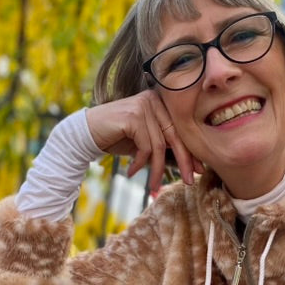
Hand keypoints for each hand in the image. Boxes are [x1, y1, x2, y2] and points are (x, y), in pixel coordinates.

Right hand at [85, 92, 202, 194]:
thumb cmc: (117, 137)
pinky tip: (132, 171)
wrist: (86, 133)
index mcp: (160, 101)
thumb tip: (192, 160)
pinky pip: (145, 146)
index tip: (198, 170)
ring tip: (154, 185)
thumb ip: (164, 142)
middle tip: (188, 181)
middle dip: (183, 161)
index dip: (190, 151)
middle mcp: (153, 99)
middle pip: (175, 136)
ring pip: (159, 145)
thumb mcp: (145, 139)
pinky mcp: (133, 116)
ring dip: (157, 169)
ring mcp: (143, 105)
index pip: (180, 129)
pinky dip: (140, 163)